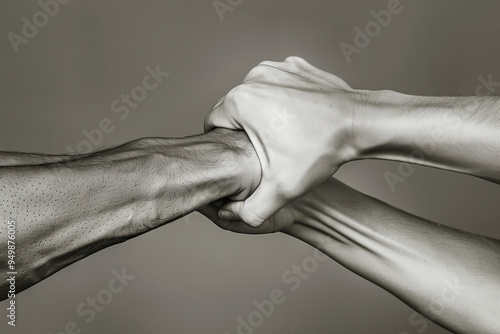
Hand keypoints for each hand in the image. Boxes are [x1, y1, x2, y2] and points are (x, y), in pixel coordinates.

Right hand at [205, 56, 366, 225]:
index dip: (226, 146)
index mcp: (240, 100)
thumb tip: (230, 215)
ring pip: (254, 98)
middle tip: (266, 151)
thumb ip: (251, 211)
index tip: (244, 158)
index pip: (213, 125)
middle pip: (233, 110)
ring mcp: (276, 68)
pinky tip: (297, 119)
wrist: (360, 123)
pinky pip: (276, 87)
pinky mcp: (294, 67)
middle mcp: (253, 78)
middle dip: (244, 130)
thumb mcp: (282, 189)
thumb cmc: (321, 150)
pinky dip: (281, 101)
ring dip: (261, 115)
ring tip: (283, 136)